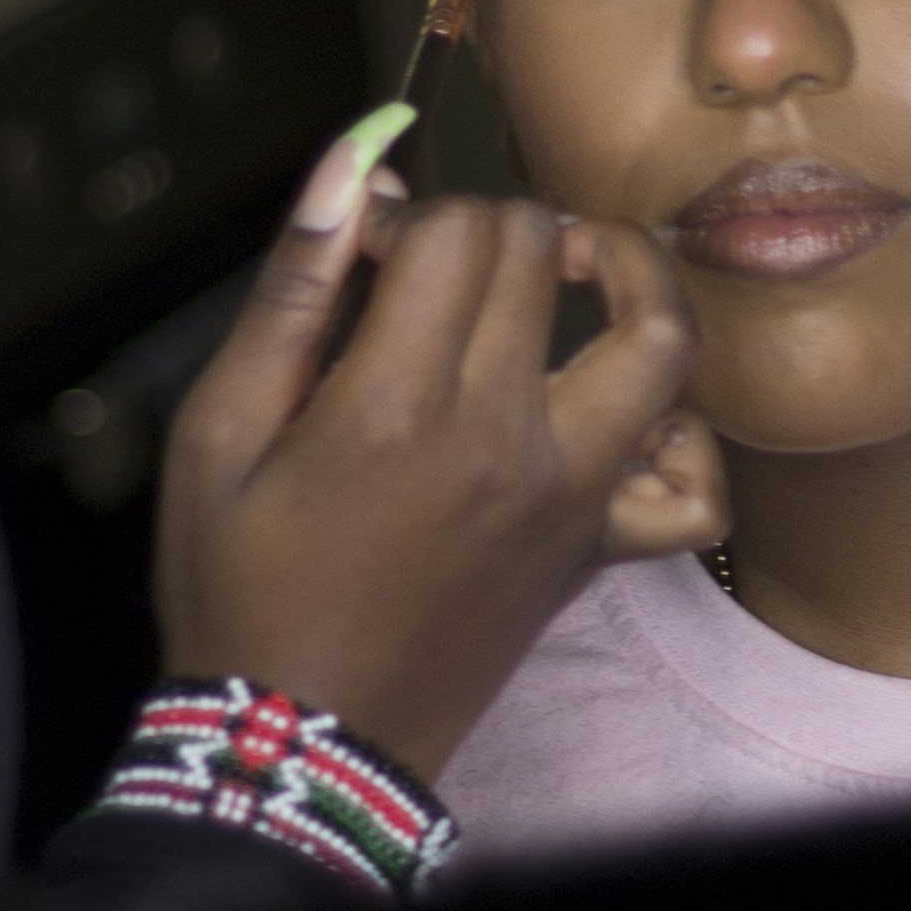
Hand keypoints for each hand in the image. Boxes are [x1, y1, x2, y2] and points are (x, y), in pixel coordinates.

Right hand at [152, 162, 725, 780]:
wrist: (301, 741)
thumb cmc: (239, 589)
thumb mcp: (218, 435)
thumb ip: (292, 293)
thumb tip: (355, 168)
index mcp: (394, 408)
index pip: (454, 233)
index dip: (405, 213)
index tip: (364, 253)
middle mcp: (502, 441)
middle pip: (543, 256)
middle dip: (488, 225)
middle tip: (435, 265)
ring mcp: (567, 497)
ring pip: (659, 341)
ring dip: (627, 274)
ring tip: (572, 265)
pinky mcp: (596, 549)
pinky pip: (692, 485)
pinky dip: (678, 433)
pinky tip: (619, 408)